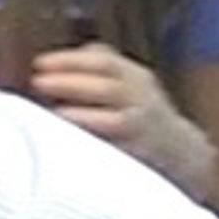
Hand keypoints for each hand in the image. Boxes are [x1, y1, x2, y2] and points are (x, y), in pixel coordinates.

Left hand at [28, 42, 214, 195]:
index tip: (39, 63)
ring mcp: (144, 131)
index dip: (71, 61)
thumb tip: (55, 61)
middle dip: (70, 84)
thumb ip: (98, 65)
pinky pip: (117, 151)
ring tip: (51, 112)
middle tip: (37, 82)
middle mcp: (143, 101)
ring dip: (81, 116)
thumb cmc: (139, 111)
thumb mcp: (128, 81)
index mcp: (136, 78)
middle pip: (108, 88)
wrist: (182, 153)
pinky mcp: (141, 157)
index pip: (104, 62)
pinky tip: (68, 143)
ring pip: (114, 121)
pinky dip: (94, 145)